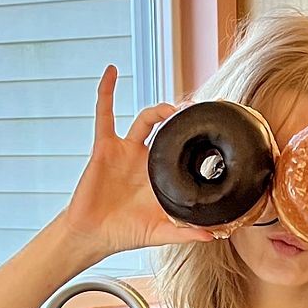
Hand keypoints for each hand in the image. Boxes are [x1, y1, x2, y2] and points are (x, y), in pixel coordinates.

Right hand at [61, 68, 213, 258]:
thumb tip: (214, 236)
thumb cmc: (125, 233)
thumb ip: (185, 232)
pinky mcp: (105, 146)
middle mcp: (146, 159)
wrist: (93, 234)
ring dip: (159, 110)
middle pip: (169, 130)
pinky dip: (107, 92)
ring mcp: (126, 150)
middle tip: (198, 113)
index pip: (183, 151)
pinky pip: (105, 114)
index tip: (213, 131)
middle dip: (183, 119)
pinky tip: (112, 72)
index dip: (196, 141)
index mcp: (161, 176)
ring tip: (172, 109)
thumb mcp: (160, 234)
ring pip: (145, 120)